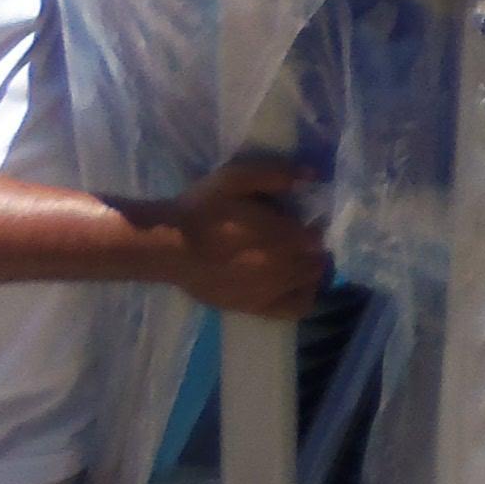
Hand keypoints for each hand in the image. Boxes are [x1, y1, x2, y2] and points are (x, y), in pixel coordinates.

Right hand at [145, 154, 326, 321]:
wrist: (167, 247)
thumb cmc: (202, 209)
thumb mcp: (236, 178)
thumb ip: (276, 174)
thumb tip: (312, 175)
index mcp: (282, 236)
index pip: (317, 238)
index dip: (314, 228)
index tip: (306, 221)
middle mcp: (281, 267)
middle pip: (315, 262)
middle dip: (313, 251)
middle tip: (300, 240)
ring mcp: (268, 291)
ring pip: (309, 284)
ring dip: (310, 271)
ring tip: (297, 260)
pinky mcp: (253, 307)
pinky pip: (294, 308)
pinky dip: (303, 296)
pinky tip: (294, 285)